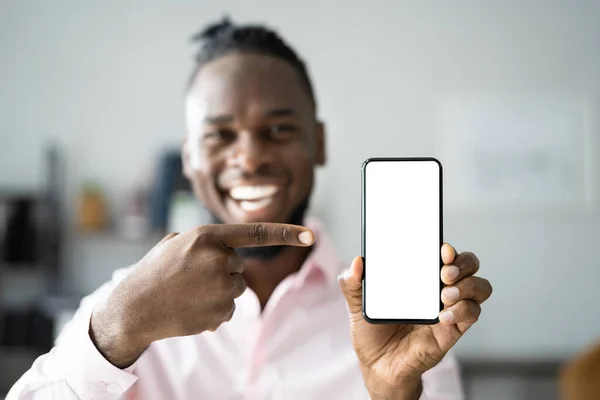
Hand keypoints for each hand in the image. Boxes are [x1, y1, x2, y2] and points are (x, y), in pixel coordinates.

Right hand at [90, 223, 313, 367]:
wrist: (134, 308)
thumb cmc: (154, 272)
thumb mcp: (176, 243)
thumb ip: (206, 241)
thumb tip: (230, 252)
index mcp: (206, 237)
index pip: (255, 233)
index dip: (286, 233)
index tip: (310, 234)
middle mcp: (217, 259)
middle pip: (238, 266)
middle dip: (221, 272)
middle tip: (191, 279)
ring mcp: (220, 287)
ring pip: (235, 289)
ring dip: (218, 292)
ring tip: (189, 294)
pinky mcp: (221, 311)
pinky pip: (229, 310)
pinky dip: (215, 311)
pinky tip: (191, 309)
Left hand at [339, 244, 491, 398]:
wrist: (377, 366)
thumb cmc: (372, 332)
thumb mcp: (356, 305)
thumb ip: (352, 284)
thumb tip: (357, 262)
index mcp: (419, 276)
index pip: (443, 253)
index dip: (448, 248)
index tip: (442, 248)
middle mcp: (438, 288)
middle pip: (468, 265)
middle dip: (462, 263)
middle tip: (443, 273)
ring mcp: (448, 309)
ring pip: (479, 287)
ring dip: (468, 286)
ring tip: (445, 295)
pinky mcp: (453, 331)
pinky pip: (472, 314)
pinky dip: (463, 311)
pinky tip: (444, 316)